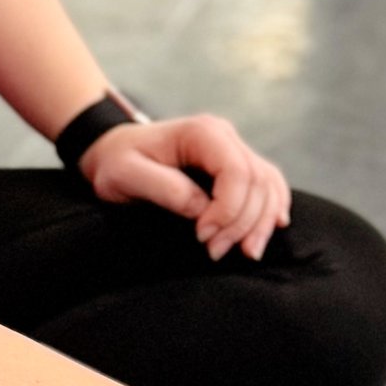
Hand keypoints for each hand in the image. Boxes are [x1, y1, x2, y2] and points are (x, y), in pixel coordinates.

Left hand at [84, 112, 290, 261]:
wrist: (113, 151)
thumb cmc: (116, 162)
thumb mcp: (126, 175)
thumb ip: (165, 189)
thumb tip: (202, 210)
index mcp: (201, 133)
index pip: (236, 171)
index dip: (227, 209)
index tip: (201, 236)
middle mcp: (225, 136)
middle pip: (257, 182)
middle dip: (242, 224)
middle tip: (214, 252)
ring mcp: (234, 149)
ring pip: (268, 186)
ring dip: (260, 223)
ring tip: (244, 253)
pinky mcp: (237, 166)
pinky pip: (269, 185)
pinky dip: (272, 209)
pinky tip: (271, 229)